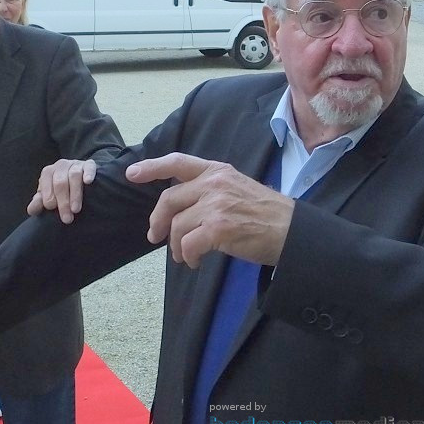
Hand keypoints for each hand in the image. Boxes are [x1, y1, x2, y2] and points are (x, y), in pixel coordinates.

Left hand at [27, 159, 97, 222]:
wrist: (80, 177)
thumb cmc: (61, 190)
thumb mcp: (49, 196)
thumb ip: (39, 203)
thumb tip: (31, 210)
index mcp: (48, 172)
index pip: (47, 184)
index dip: (49, 196)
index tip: (52, 209)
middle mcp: (61, 166)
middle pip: (60, 182)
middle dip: (63, 201)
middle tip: (67, 218)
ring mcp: (76, 164)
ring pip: (74, 175)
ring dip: (75, 194)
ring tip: (76, 210)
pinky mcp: (89, 164)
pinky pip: (89, 167)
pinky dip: (88, 174)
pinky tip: (88, 182)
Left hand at [125, 153, 294, 268]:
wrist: (291, 231)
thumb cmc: (265, 213)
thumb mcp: (236, 187)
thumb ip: (209, 189)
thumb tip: (180, 208)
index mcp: (217, 170)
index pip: (177, 162)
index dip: (151, 166)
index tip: (132, 174)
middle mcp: (214, 183)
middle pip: (169, 200)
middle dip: (157, 221)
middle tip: (155, 237)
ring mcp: (216, 205)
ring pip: (176, 226)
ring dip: (175, 246)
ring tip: (184, 256)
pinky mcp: (219, 228)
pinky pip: (188, 245)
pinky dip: (187, 256)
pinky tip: (194, 262)